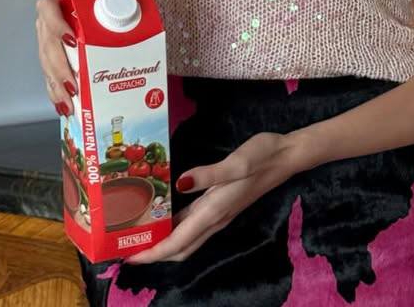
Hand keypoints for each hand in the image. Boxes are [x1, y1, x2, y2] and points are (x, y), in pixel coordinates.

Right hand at [35, 0, 78, 116]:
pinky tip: (63, 105)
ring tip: (68, 103)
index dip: (57, 27)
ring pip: (45, 61)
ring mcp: (45, 34)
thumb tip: (137, 12)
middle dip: (59, 69)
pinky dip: (55, 89)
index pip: (49, 9)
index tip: (71, 41)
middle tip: (73, 86)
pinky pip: (48, 71)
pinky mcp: (49, 49)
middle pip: (47, 44)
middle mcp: (47, 16)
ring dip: (56, 84)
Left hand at [125, 131, 303, 263]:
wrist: (286, 155)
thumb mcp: (236, 162)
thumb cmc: (262, 156)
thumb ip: (208, 175)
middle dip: (154, 254)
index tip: (129, 258)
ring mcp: (219, 212)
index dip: (153, 254)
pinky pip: (193, 223)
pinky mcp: (221, 203)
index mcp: (214, 211)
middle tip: (126, 248)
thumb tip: (179, 184)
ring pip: (187, 238)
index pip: (178, 243)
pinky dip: (176, 226)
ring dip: (163, 242)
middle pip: (180, 248)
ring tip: (139, 234)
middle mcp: (215, 217)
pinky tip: (164, 213)